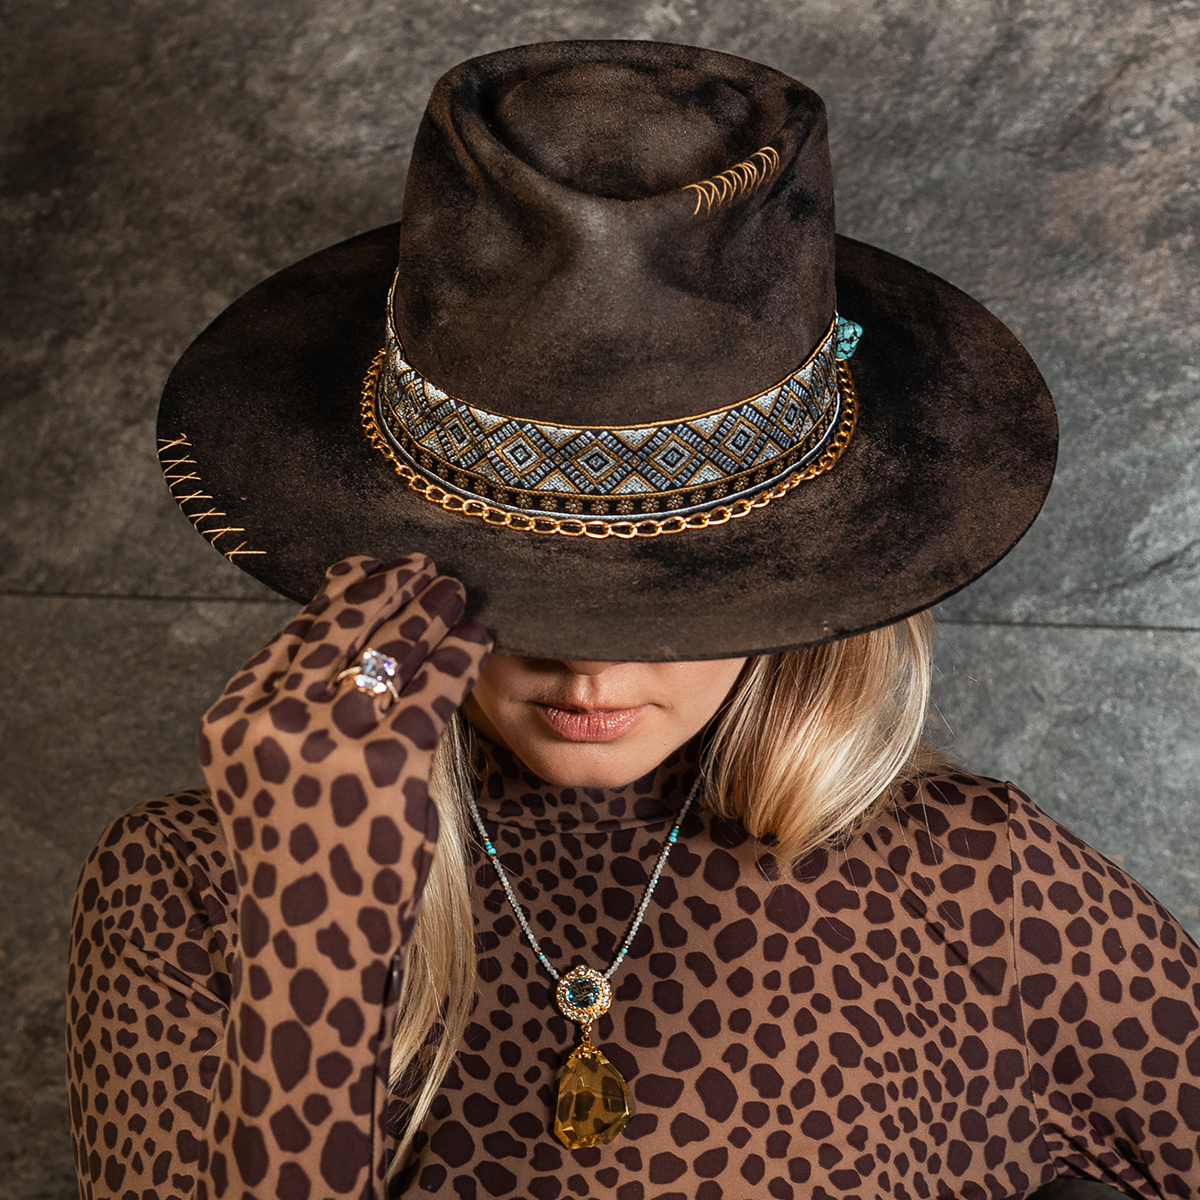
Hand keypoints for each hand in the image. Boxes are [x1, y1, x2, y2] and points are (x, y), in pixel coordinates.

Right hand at [198, 551, 490, 955]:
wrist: (308, 943)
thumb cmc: (300, 851)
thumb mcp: (272, 772)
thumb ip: (298, 706)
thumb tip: (354, 625)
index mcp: (230, 721)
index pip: (295, 633)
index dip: (341, 591)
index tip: (374, 567)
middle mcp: (269, 726)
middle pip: (340, 629)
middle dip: (389, 587)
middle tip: (425, 567)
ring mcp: (325, 748)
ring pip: (389, 652)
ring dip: (429, 610)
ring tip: (455, 592)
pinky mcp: (385, 772)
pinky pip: (431, 693)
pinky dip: (459, 656)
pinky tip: (478, 638)